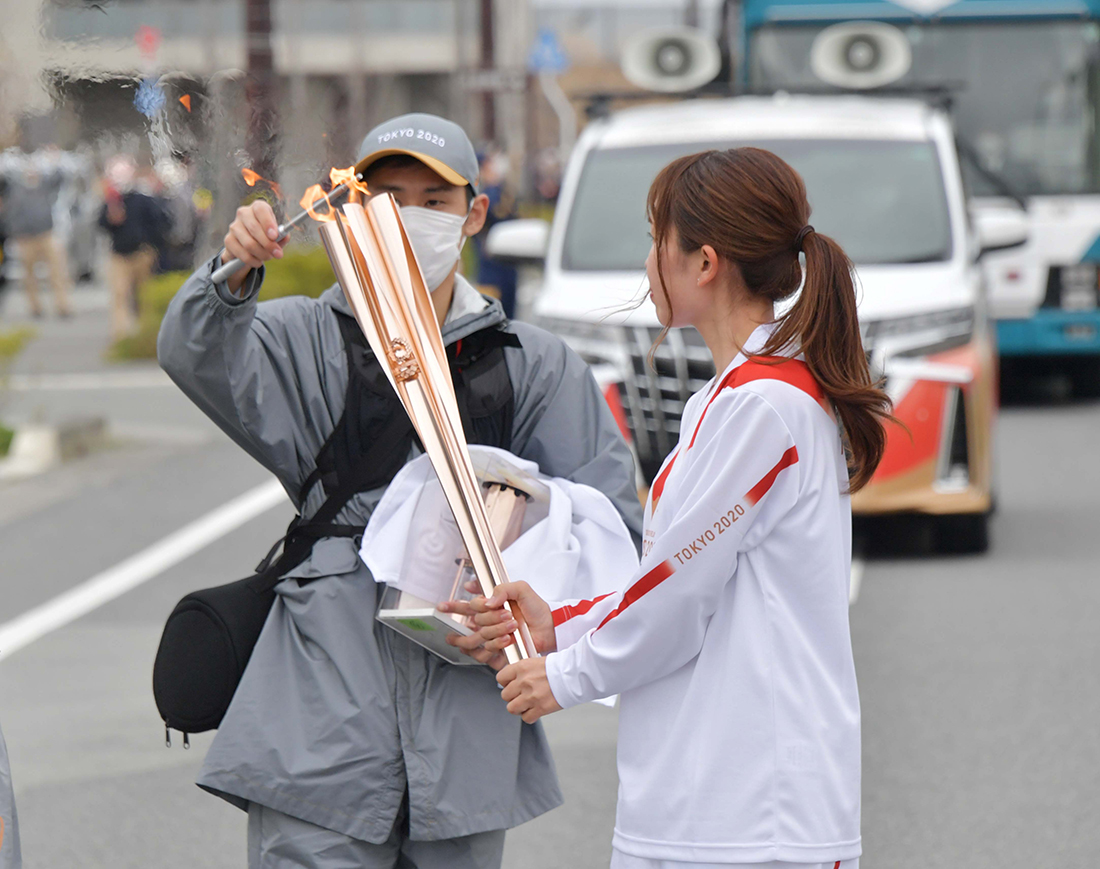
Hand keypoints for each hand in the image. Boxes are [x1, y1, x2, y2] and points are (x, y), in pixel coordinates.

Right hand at [220, 200, 283, 291]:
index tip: (274, 236)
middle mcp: (244, 213)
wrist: (247, 245)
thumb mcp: (276, 235)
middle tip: (278, 254)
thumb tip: (285, 236)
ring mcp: (234, 226)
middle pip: (254, 229)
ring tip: (268, 257)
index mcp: (258, 208)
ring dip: (262, 254)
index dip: (268, 223)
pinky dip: (253, 260)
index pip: (260, 210)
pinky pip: (242, 253)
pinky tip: (258, 261)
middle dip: (268, 244)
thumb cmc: (266, 236)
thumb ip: (282, 236)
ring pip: (249, 243)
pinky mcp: (228, 240)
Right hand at [440, 580, 556, 669]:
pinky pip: (484, 652)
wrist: (549, 627)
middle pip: (473, 621)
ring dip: (495, 629)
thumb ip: (502, 588)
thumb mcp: (521, 589)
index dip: (453, 606)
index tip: (442, 607)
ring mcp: (490, 639)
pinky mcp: (496, 653)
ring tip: (512, 625)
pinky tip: (507, 640)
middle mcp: (487, 623)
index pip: (465, 606)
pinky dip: (495, 645)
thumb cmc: (536, 609)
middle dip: (490, 616)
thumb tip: (487, 601)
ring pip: (478, 636)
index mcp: (489, 607)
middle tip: (507, 613)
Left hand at [497, 657, 561, 723]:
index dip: (505, 683)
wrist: (575, 674)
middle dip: (512, 696)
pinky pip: (526, 718)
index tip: (511, 685)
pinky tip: (535, 710)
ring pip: (512, 708)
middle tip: (521, 695)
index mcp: (521, 668)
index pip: (500, 678)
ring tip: (527, 704)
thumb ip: (523, 671)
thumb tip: (514, 680)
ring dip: (519, 708)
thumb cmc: (559, 667)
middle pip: (505, 695)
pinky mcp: (540, 709)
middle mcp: (523, 682)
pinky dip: (530, 716)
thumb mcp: (536, 662)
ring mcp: (530, 696)